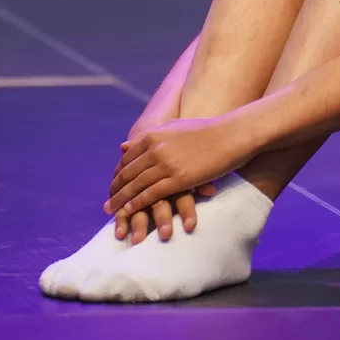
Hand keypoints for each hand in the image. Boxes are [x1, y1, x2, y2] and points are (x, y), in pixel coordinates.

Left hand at [106, 117, 252, 233]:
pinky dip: (137, 204)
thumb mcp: (174, 128)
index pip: (127, 158)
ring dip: (121, 200)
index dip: (119, 174)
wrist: (233, 135)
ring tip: (112, 212)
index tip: (113, 186)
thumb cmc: (208, 131)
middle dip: (115, 190)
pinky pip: (151, 194)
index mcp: (154, 135)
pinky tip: (129, 212)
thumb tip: (123, 146)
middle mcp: (156, 149)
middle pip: (128, 173)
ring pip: (136, 185)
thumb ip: (148, 138)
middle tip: (107, 203)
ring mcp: (166, 164)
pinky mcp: (178, 179)